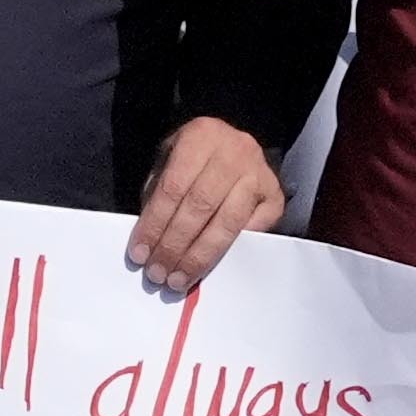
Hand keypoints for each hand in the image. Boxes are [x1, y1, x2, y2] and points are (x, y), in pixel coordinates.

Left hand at [126, 117, 287, 287]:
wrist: (233, 145)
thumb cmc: (193, 159)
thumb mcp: (168, 161)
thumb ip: (158, 194)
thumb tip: (150, 244)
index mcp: (201, 136)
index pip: (173, 188)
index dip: (155, 225)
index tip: (139, 254)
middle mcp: (235, 151)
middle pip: (200, 208)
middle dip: (175, 246)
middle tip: (159, 274)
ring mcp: (259, 173)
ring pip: (227, 223)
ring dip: (199, 257)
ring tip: (178, 280)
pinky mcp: (276, 195)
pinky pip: (252, 231)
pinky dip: (231, 252)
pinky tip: (211, 269)